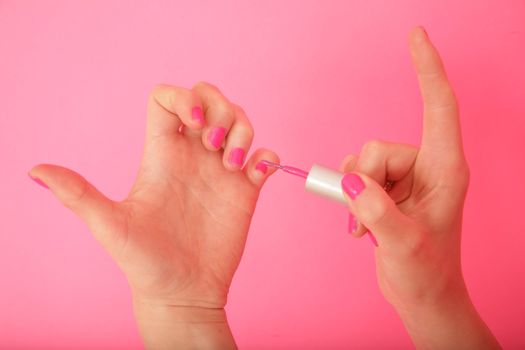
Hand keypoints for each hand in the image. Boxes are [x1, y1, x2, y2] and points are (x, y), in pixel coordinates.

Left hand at [28, 82, 278, 347]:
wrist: (182, 293)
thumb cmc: (145, 263)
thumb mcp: (111, 227)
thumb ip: (79, 195)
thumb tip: (34, 170)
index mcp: (161, 154)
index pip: (169, 99)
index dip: (183, 97)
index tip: (194, 123)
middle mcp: (193, 156)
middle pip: (211, 100)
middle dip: (220, 109)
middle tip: (213, 144)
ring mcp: (220, 171)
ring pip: (240, 123)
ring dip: (244, 133)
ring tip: (233, 167)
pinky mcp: (245, 189)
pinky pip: (264, 156)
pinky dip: (267, 156)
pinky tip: (257, 174)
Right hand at [339, 27, 499, 347]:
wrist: (422, 295)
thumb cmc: (425, 272)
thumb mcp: (401, 244)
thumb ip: (375, 210)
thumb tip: (350, 179)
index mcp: (445, 170)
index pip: (439, 106)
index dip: (428, 68)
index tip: (417, 35)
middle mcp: (428, 168)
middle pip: (379, 147)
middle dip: (361, 179)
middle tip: (361, 215)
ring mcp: (407, 180)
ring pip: (363, 162)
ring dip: (354, 193)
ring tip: (364, 226)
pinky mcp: (389, 191)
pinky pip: (357, 177)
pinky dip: (350, 200)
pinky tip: (360, 226)